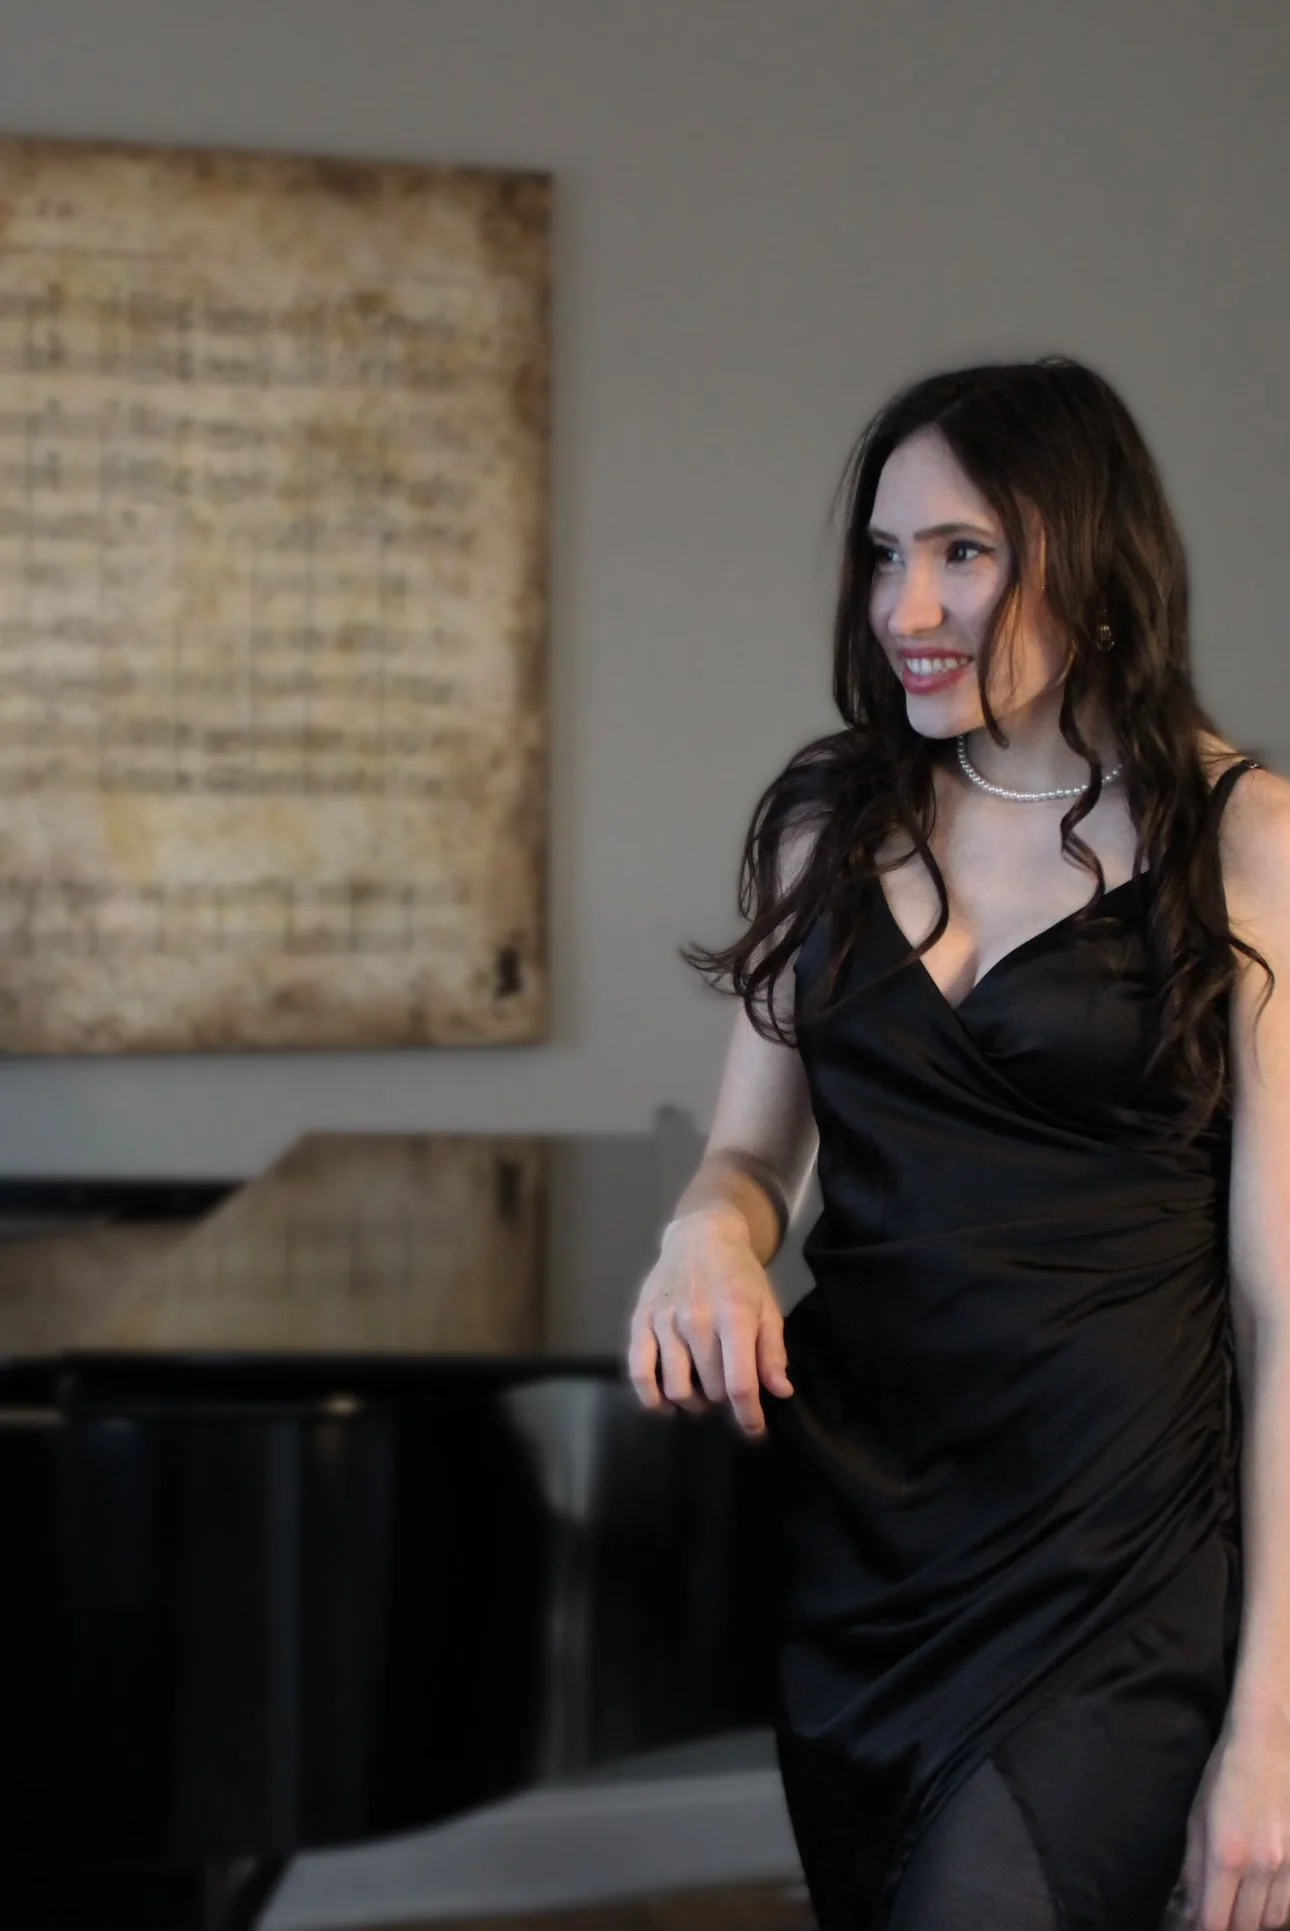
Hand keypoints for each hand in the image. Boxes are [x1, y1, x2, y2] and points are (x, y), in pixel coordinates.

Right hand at [626, 1208, 792, 1437]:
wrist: (700, 1236)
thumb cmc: (740, 1275)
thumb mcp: (767, 1306)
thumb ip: (772, 1351)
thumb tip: (780, 1392)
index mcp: (734, 1315)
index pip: (740, 1383)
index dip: (749, 1416)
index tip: (755, 1430)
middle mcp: (697, 1319)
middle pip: (711, 1389)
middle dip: (725, 1401)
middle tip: (729, 1392)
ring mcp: (665, 1321)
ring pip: (677, 1388)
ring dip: (694, 1404)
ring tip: (703, 1397)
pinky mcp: (641, 1321)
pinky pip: (639, 1372)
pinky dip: (651, 1398)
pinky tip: (665, 1404)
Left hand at [1181, 1716, 1289, 1927]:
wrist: (1270, 1743)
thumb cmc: (1226, 1774)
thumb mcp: (1197, 1816)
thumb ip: (1193, 1867)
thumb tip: (1189, 1907)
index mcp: (1226, 1855)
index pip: (1216, 1921)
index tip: (1197, 1926)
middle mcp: (1262, 1867)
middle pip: (1246, 1927)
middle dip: (1228, 1928)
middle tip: (1217, 1917)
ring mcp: (1289, 1865)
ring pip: (1273, 1920)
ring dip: (1254, 1922)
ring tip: (1239, 1909)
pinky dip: (1276, 1910)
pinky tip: (1263, 1898)